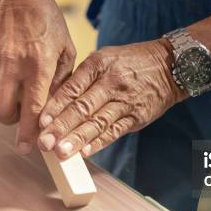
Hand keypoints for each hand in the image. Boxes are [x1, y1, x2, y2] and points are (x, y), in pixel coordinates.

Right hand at [0, 0, 75, 153]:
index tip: (27, 148)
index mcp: (37, 64)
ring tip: (19, 75)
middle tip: (21, 113)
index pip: (31, 109)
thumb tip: (52, 114)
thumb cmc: (48, 24)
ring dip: (6, 96)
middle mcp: (10, 63)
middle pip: (0, 111)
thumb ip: (59, 84)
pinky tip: (9, 62)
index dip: (28, 132)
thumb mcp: (65, 51)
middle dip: (10, 120)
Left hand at [37, 40, 185, 158]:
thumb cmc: (130, 63)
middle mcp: (112, 81)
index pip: (72, 87)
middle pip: (83, 107)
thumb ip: (81, 79)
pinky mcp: (137, 116)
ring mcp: (126, 100)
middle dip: (61, 127)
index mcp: (99, 64)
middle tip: (44, 142)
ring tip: (61, 151)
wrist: (169, 66)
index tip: (41, 122)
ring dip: (78, 139)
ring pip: (98, 122)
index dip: (55, 107)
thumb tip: (54, 104)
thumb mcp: (104, 58)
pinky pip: (115, 131)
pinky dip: (100, 142)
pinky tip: (85, 152)